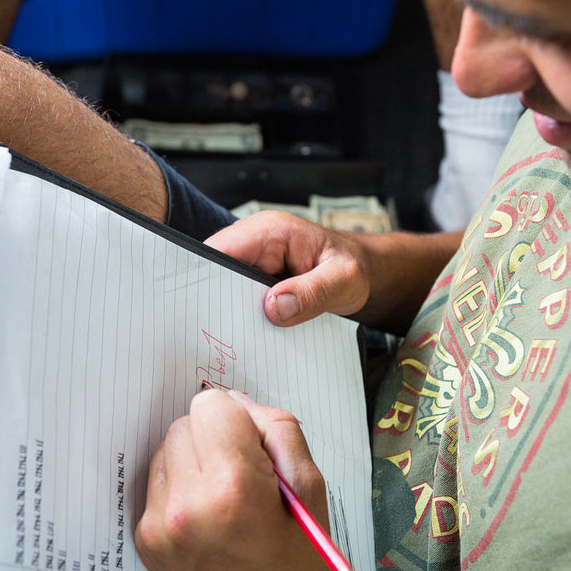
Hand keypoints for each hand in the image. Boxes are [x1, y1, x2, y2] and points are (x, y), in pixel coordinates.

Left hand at [136, 389, 355, 570]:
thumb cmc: (305, 568)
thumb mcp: (312, 488)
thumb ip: (276, 430)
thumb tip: (235, 405)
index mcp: (231, 486)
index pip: (211, 405)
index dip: (241, 421)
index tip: (258, 451)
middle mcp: (185, 504)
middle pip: (184, 425)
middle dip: (215, 439)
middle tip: (247, 478)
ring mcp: (159, 527)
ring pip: (165, 452)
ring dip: (193, 462)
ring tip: (227, 502)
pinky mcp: (146, 544)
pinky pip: (157, 487)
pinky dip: (180, 491)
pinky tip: (209, 521)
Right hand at [206, 210, 374, 325]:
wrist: (365, 272)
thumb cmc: (355, 268)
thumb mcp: (345, 280)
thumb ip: (314, 292)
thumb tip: (275, 307)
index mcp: (271, 231)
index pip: (221, 249)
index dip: (206, 277)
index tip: (205, 309)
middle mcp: (255, 242)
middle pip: (214, 271)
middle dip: (215, 301)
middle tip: (221, 334)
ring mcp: (254, 262)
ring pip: (223, 288)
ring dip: (228, 312)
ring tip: (236, 339)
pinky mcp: (256, 281)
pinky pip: (238, 298)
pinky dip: (241, 317)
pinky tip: (247, 336)